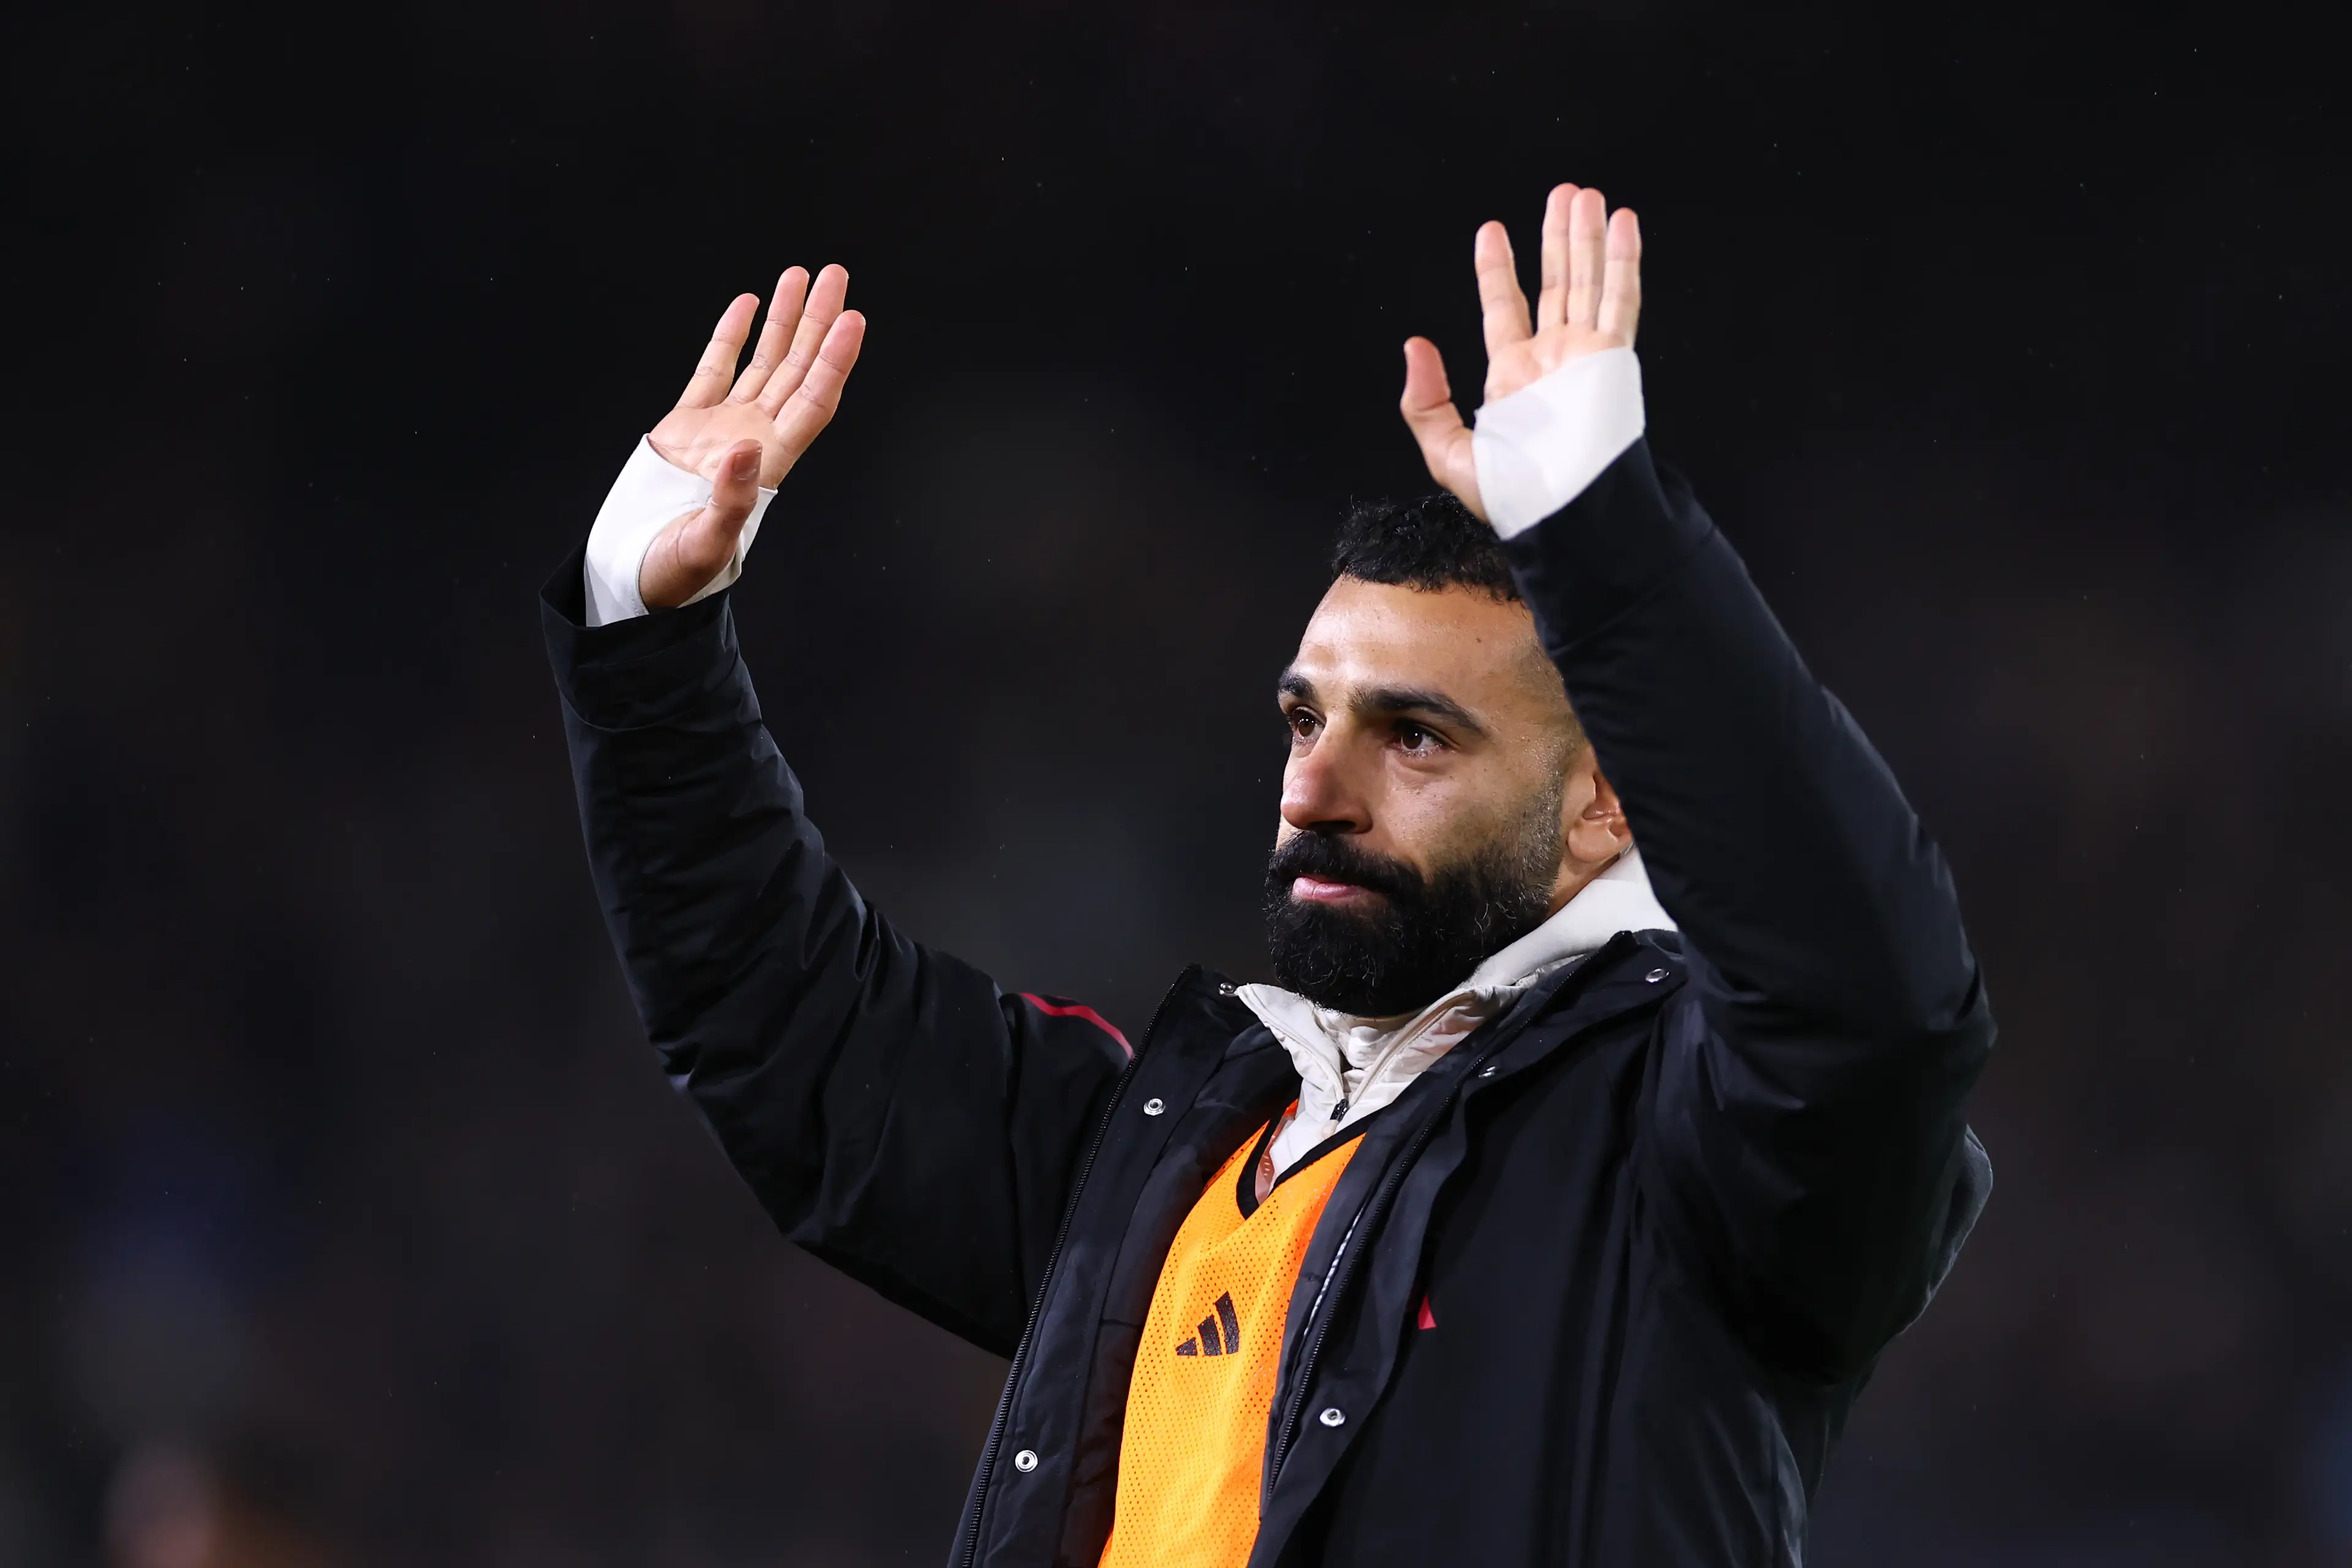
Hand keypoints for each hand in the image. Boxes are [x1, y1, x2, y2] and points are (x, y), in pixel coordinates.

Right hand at [638, 264, 866, 608]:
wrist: (636, 573)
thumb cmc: (676, 572)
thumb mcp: (706, 545)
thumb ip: (730, 501)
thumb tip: (746, 449)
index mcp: (769, 465)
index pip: (814, 402)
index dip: (836, 361)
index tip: (853, 320)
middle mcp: (755, 440)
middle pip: (798, 370)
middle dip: (818, 322)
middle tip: (837, 275)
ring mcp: (723, 428)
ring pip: (763, 363)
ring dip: (783, 321)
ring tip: (799, 276)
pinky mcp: (687, 424)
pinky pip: (715, 370)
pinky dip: (731, 336)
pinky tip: (748, 304)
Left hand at [1399, 185, 1641, 520]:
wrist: (1559, 514)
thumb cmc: (1509, 496)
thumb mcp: (1447, 453)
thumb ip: (1426, 404)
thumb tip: (1415, 347)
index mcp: (1512, 378)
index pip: (1503, 310)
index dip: (1496, 271)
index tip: (1490, 231)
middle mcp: (1552, 360)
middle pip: (1555, 283)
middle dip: (1555, 238)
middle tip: (1561, 193)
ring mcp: (1585, 356)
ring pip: (1588, 282)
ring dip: (1587, 236)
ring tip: (1585, 194)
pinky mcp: (1614, 359)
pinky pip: (1621, 301)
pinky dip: (1623, 261)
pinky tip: (1623, 223)